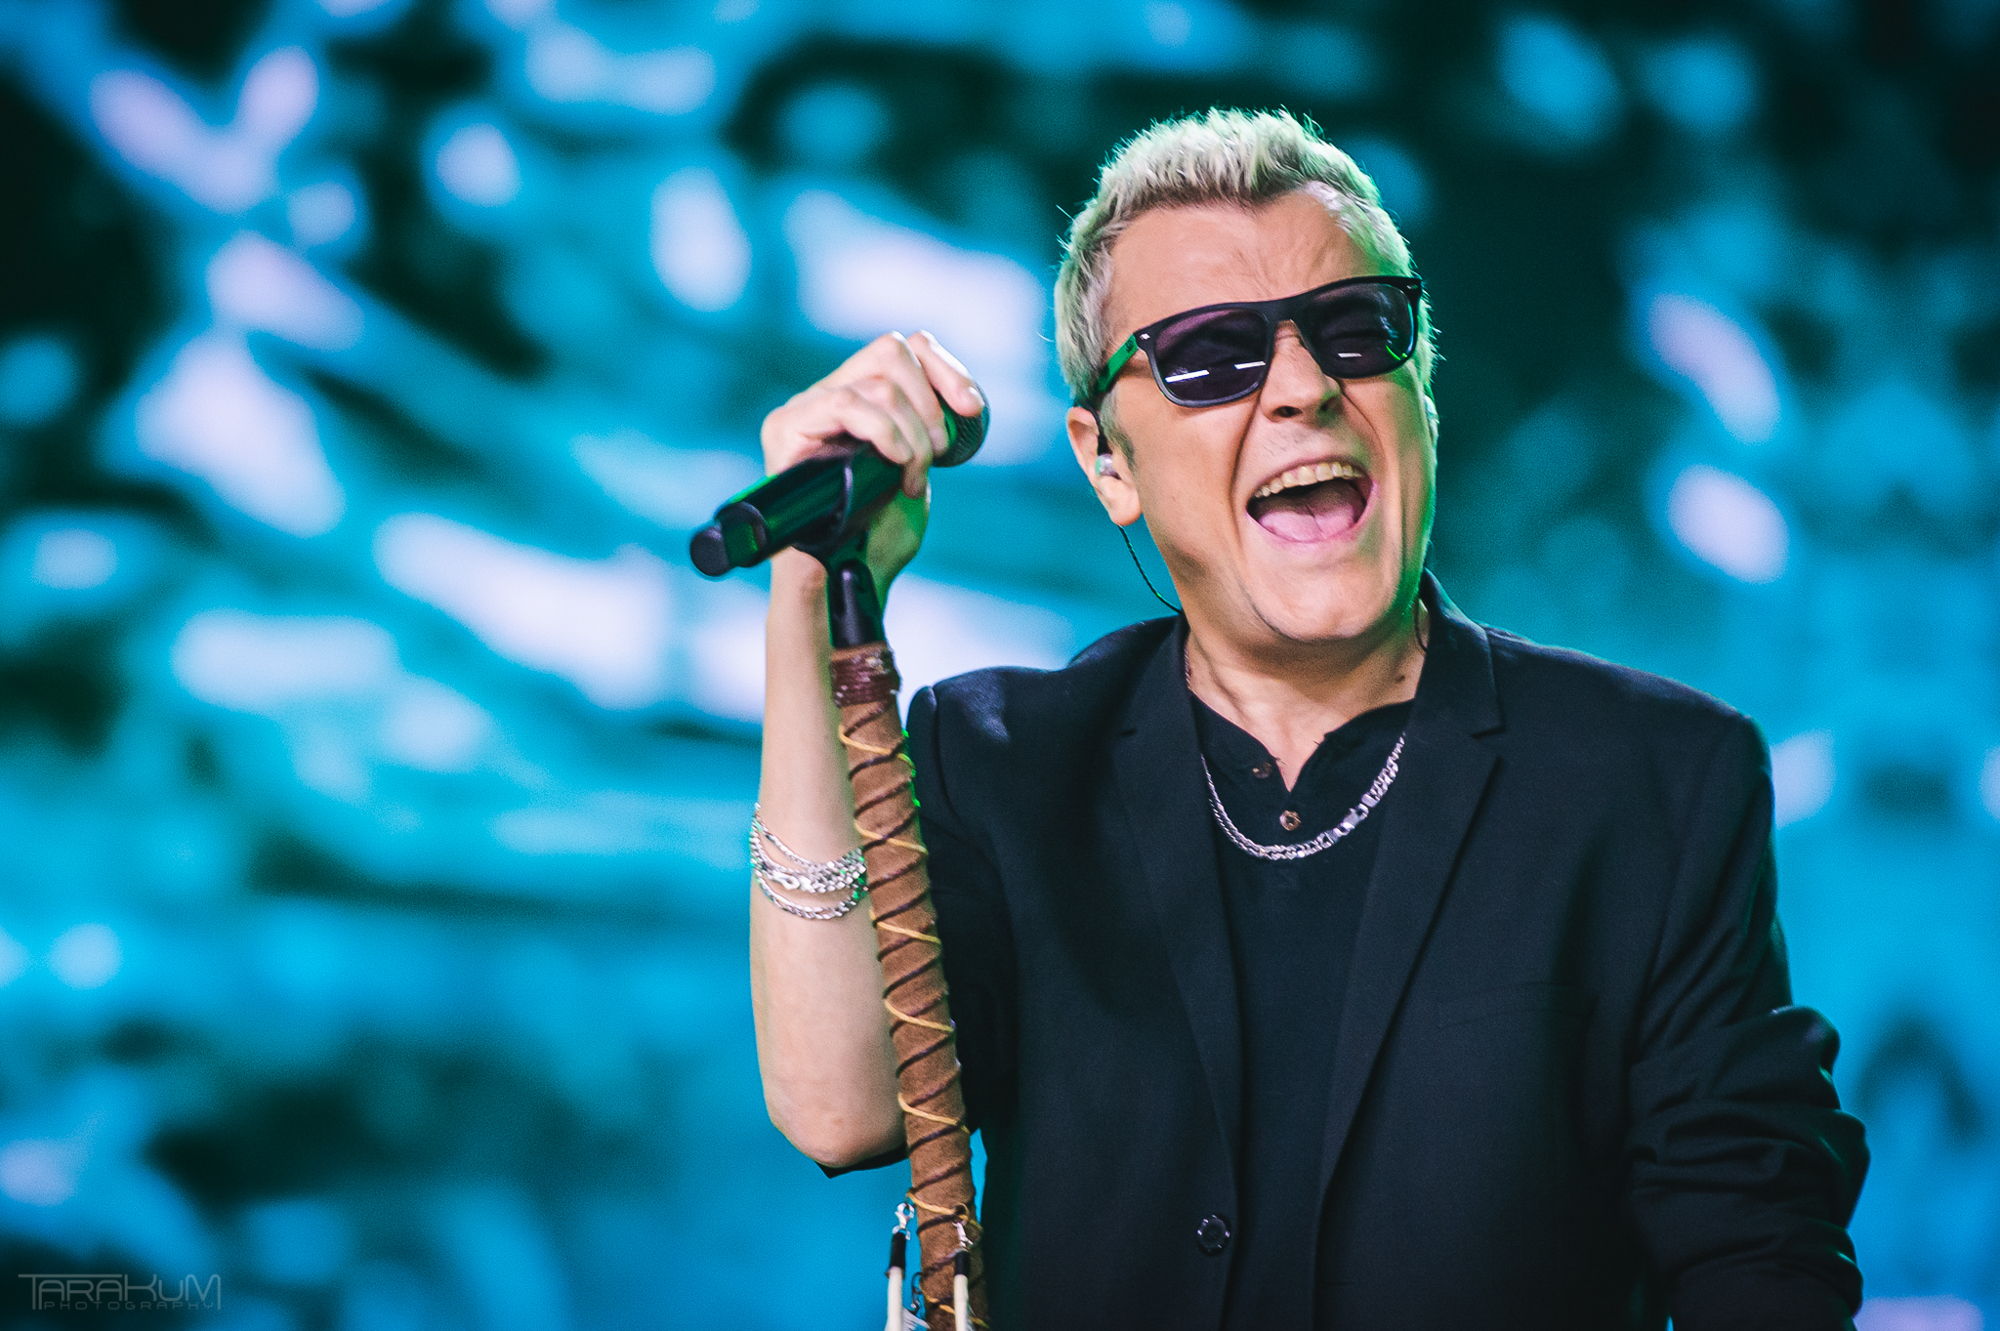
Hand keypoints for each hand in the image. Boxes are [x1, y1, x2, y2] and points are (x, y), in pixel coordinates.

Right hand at [759, 330, 983, 593]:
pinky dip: (883, 431)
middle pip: (892, 350)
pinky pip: (846, 403)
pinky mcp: (786, 427)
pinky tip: (895, 461)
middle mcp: (830, 394)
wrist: (845, 577)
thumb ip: (928, 431)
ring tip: (911, 476)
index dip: (945, 370)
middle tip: (938, 453)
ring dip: (911, 434)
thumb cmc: (879, 534)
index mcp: (861, 399)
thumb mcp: (917, 471)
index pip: (903, 348)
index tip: (973, 410)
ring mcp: (806, 408)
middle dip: (931, 403)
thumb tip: (960, 399)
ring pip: (878, 383)